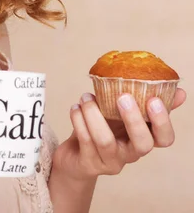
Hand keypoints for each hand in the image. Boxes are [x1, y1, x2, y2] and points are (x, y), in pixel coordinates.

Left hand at [52, 88, 186, 180]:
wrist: (75, 157)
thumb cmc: (103, 130)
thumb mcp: (122, 115)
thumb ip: (144, 101)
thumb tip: (178, 91)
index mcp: (142, 139)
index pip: (164, 139)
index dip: (162, 121)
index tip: (153, 99)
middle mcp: (130, 154)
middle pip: (142, 145)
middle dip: (133, 119)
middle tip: (122, 96)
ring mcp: (110, 161)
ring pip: (105, 140)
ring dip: (94, 113)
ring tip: (86, 96)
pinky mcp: (89, 164)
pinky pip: (85, 140)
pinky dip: (78, 119)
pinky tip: (76, 107)